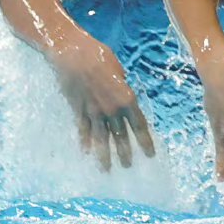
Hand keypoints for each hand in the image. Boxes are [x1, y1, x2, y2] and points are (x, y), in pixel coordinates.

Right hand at [51, 39, 154, 169]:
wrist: (73, 54)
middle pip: (120, 136)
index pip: (139, 125)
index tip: (150, 154)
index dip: (145, 141)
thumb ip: (123, 88)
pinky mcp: (77, 110)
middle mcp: (111, 109)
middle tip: (128, 167)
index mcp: (127, 98)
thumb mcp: (120, 71)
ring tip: (107, 169)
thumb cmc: (100, 57)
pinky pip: (82, 129)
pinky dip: (85, 142)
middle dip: (125, 153)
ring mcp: (93, 111)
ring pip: (100, 138)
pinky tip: (86, 153)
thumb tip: (123, 97)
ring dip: (104, 155)